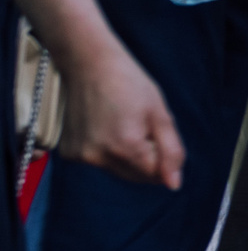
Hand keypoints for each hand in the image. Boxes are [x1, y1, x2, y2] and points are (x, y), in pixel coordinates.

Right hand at [54, 39, 183, 189]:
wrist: (89, 65)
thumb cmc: (130, 85)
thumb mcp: (160, 114)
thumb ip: (171, 152)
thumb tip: (174, 185)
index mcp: (125, 147)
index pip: (155, 174)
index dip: (162, 155)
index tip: (155, 131)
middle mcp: (98, 156)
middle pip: (136, 177)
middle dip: (146, 159)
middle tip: (140, 126)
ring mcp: (80, 156)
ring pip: (118, 171)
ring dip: (127, 157)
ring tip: (122, 124)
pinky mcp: (69, 153)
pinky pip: (99, 162)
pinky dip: (107, 151)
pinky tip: (104, 127)